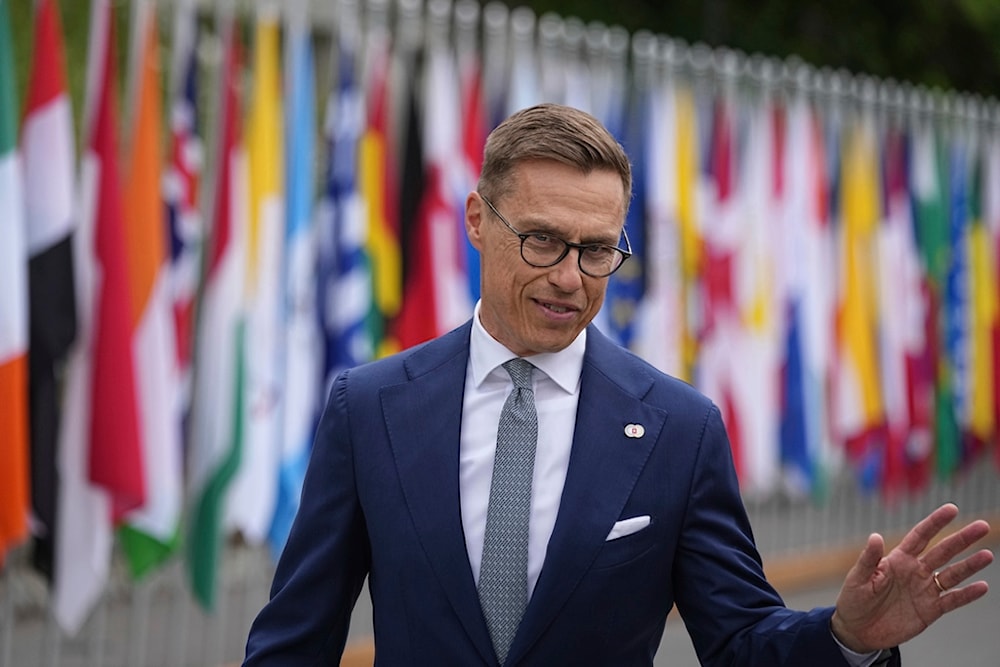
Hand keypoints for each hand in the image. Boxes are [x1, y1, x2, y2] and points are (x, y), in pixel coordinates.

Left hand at [830, 503, 993, 652]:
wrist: (859, 630)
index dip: (935, 522)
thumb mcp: (858, 578)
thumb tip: (875, 536)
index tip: (952, 509)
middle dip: (962, 539)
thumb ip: (869, 559)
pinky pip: (952, 600)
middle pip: (943, 551)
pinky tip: (982, 587)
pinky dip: (967, 594)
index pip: (920, 536)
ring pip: (952, 574)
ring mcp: (924, 590)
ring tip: (987, 555)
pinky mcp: (930, 610)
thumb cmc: (854, 600)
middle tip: (982, 526)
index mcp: (898, 559)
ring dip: (970, 565)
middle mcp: (915, 571)